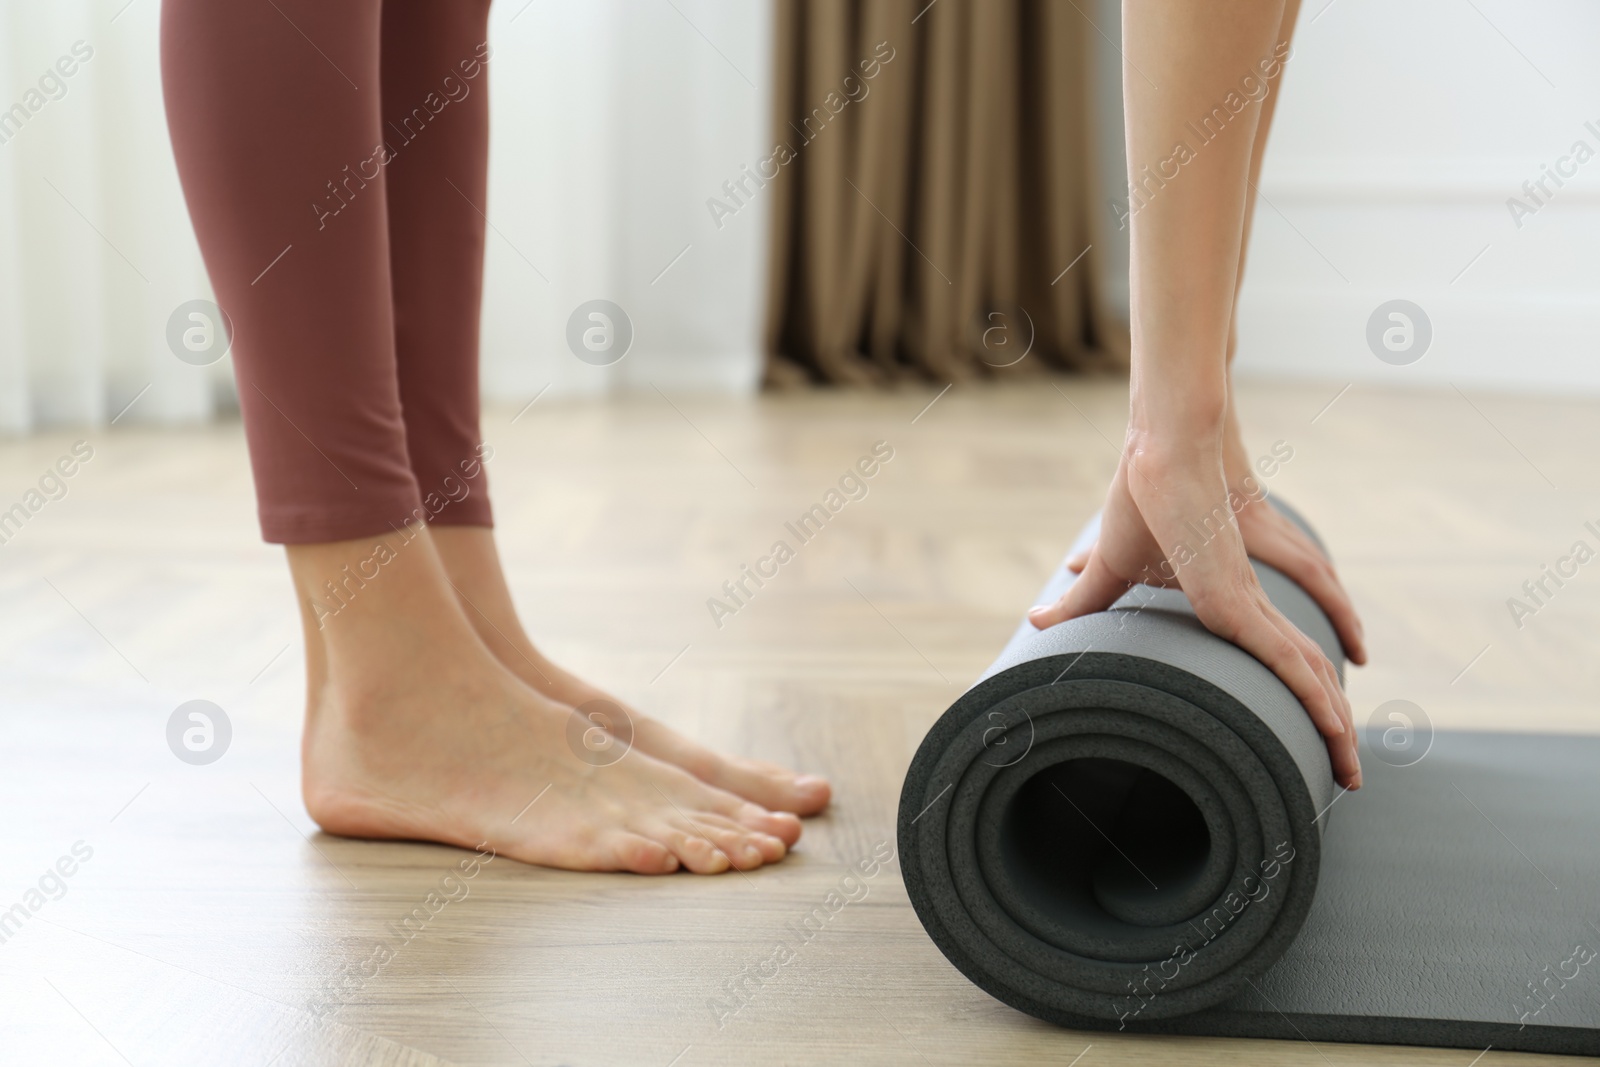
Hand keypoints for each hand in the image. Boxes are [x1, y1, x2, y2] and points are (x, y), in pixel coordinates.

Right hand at [1029, 439, 1360, 789]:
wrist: (1161, 457)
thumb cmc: (1140, 504)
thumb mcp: (1108, 570)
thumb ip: (1082, 601)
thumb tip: (1038, 619)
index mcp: (1230, 602)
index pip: (1280, 660)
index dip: (1300, 698)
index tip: (1310, 739)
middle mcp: (1252, 609)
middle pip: (1309, 677)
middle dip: (1330, 727)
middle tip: (1345, 774)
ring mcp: (1250, 607)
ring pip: (1312, 677)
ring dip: (1335, 726)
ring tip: (1351, 775)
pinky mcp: (1238, 604)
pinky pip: (1290, 661)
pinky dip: (1316, 699)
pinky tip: (1337, 732)